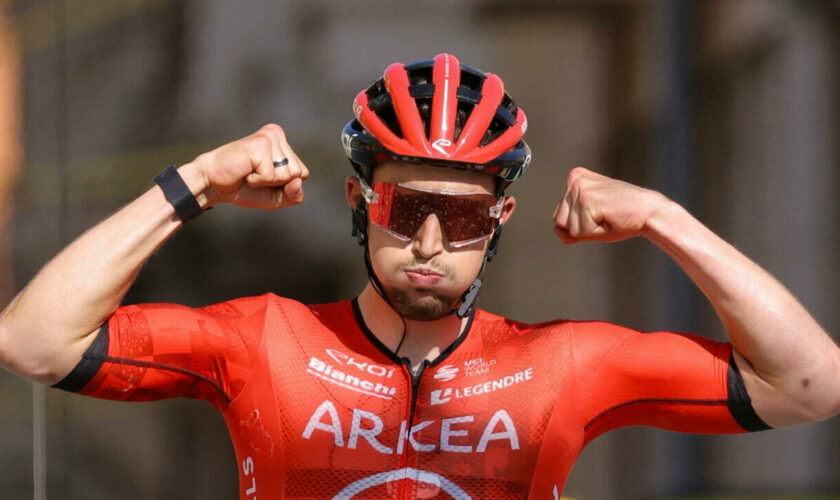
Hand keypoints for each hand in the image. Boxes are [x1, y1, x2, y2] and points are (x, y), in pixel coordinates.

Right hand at [183, 123, 309, 209]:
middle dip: (277, 183)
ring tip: (249, 171)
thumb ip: (294, 194)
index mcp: (283, 143)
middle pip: (298, 173)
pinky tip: (245, 170)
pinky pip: (271, 175)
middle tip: (255, 174)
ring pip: (287, 174)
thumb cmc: (244, 188)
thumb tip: (299, 181)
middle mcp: (277, 135)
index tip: (265, 178)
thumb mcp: (276, 197)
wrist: (214, 185)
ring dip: (266, 181)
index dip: (285, 185)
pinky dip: (257, 180)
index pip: (303, 173)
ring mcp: (269, 138)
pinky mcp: (261, 145)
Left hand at [552, 167, 667, 243]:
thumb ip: (571, 228)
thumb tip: (556, 232)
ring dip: (589, 230)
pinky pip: (580, 232)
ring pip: (568, 227)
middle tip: (605, 216)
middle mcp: (575, 179)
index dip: (580, 224)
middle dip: (582, 227)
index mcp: (575, 178)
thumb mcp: (592, 222)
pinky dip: (595, 233)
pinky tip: (610, 218)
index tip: (601, 213)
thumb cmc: (623, 217)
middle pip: (559, 221)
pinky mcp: (587, 199)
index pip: (559, 216)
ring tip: (608, 216)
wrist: (650, 212)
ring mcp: (580, 188)